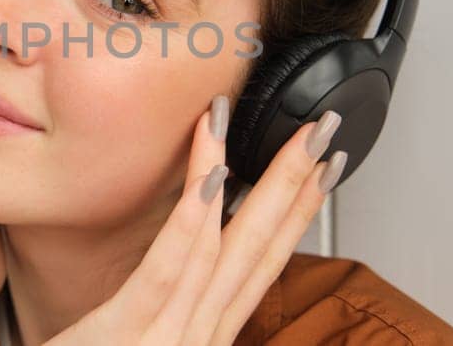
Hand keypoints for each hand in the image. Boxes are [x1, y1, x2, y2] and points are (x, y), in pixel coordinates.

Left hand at [46, 99, 344, 345]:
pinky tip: (212, 176)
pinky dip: (192, 221)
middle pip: (257, 253)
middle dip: (297, 187)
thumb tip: (183, 256)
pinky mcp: (125, 336)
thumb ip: (159, 311)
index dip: (296, 211)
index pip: (256, 264)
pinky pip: (167, 271)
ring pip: (223, 252)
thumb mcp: (131, 342)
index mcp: (197, 337)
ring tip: (283, 133)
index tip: (323, 163)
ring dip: (259, 185)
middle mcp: (196, 339)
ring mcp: (168, 341)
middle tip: (326, 128)